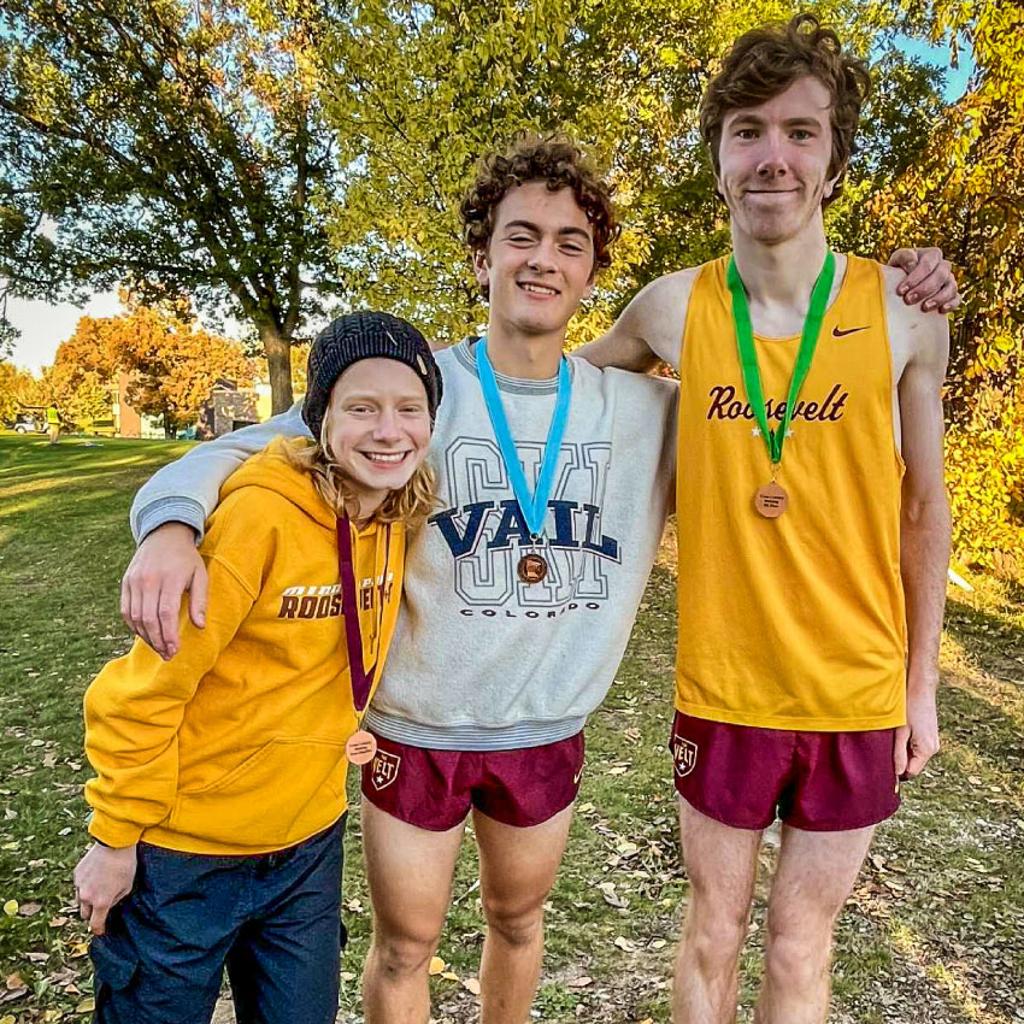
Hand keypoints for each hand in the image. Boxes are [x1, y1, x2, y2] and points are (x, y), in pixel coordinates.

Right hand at [73, 843, 136, 935]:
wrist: (114, 843)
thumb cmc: (125, 864)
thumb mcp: (127, 886)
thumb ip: (116, 900)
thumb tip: (109, 906)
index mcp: (101, 902)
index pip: (95, 924)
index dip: (98, 930)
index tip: (101, 931)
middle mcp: (87, 896)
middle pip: (85, 914)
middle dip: (92, 914)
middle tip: (100, 909)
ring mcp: (79, 885)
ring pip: (79, 901)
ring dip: (87, 900)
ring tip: (99, 890)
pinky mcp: (76, 874)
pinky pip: (79, 886)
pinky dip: (85, 885)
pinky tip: (96, 876)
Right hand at [120, 522, 206, 659]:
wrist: (164, 534)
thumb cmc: (187, 558)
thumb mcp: (200, 575)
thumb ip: (200, 600)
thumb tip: (200, 626)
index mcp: (169, 578)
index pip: (166, 613)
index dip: (169, 635)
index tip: (175, 650)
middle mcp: (148, 580)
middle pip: (148, 619)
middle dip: (158, 641)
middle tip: (168, 655)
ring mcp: (134, 581)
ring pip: (135, 617)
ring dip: (146, 637)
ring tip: (159, 648)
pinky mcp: (126, 582)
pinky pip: (126, 610)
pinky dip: (134, 626)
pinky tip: (145, 635)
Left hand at [888, 247, 960, 313]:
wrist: (902, 284)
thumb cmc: (900, 270)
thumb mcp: (898, 260)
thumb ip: (904, 257)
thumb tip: (912, 264)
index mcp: (932, 255)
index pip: (927, 264)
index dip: (915, 277)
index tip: (901, 291)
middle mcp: (943, 266)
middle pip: (940, 275)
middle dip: (924, 289)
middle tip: (908, 300)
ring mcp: (949, 280)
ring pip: (951, 287)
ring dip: (938, 298)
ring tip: (924, 307)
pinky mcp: (952, 295)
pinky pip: (956, 298)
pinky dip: (951, 304)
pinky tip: (941, 310)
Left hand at [893, 684, 939, 779]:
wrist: (921, 688)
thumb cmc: (909, 707)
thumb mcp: (900, 732)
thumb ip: (899, 753)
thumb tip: (898, 774)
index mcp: (927, 750)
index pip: (911, 772)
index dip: (897, 772)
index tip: (882, 767)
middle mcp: (933, 748)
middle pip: (913, 764)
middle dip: (900, 761)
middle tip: (884, 751)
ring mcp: (933, 741)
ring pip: (915, 755)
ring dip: (903, 751)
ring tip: (891, 739)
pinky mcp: (930, 735)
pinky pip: (917, 746)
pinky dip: (907, 743)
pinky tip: (899, 733)